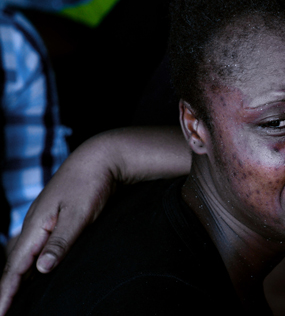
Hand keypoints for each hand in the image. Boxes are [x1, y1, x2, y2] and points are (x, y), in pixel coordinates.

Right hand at [0, 126, 189, 314]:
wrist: (101, 158)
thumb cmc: (91, 184)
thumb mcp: (79, 214)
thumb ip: (61, 242)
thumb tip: (41, 269)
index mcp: (36, 225)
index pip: (16, 265)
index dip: (7, 291)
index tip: (1, 312)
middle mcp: (35, 224)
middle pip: (15, 262)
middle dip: (8, 287)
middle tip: (4, 311)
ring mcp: (44, 220)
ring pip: (25, 254)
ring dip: (19, 276)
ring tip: (15, 297)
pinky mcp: (56, 217)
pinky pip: (37, 246)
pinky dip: (32, 262)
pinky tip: (37, 271)